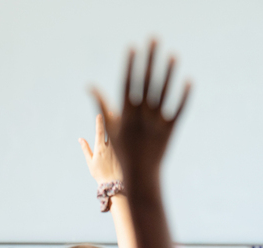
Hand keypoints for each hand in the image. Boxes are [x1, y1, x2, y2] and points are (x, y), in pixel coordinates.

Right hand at [79, 114, 122, 184]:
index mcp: (100, 148)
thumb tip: (80, 139)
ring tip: (122, 117)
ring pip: (122, 133)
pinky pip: (128, 140)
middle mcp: (111, 146)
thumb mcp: (90, 162)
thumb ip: (86, 149)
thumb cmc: (101, 175)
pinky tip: (131, 129)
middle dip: (112, 119)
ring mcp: (121, 148)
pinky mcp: (128, 152)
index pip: (100, 131)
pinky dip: (129, 134)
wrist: (115, 184)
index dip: (99, 121)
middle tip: (111, 111)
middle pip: (113, 129)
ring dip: (121, 124)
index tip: (100, 114)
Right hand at [92, 40, 190, 182]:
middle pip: (145, 83)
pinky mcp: (170, 130)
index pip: (127, 84)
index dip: (130, 65)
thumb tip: (90, 88)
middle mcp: (140, 117)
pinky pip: (178, 110)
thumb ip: (101, 106)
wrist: (138, 176)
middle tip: (153, 40)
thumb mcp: (109, 129)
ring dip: (168, 73)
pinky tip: (188, 80)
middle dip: (149, 60)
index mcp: (124, 116)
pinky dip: (183, 96)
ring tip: (172, 54)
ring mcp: (156, 123)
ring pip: (163, 93)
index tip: (133, 48)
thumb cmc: (120, 152)